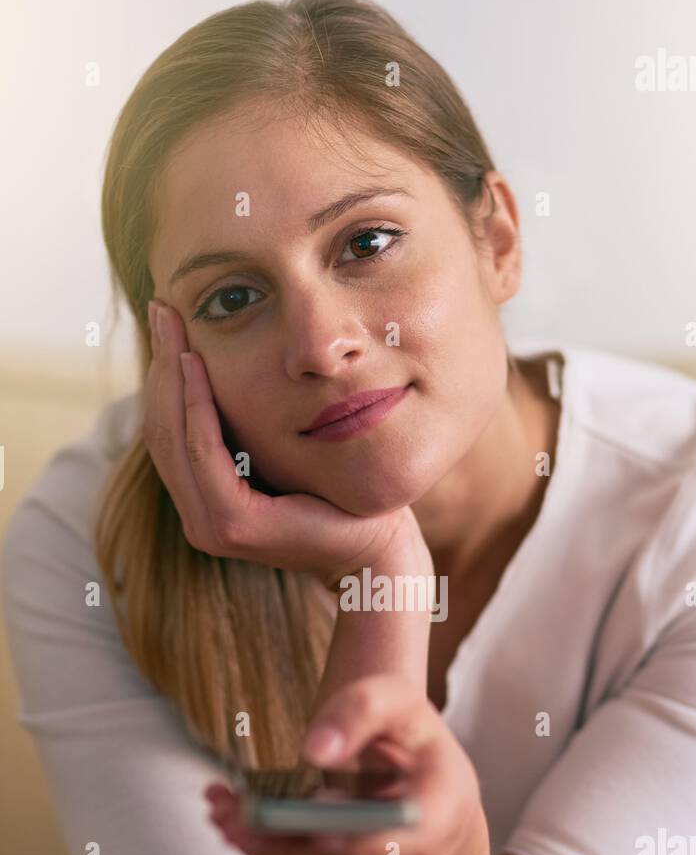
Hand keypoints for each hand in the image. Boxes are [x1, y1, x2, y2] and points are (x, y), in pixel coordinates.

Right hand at [144, 300, 426, 590]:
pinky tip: (196, 365)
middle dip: (160, 364)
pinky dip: (197, 406)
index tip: (166, 318)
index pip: (169, 431)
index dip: (162, 374)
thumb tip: (230, 363)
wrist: (377, 546)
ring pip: (174, 437)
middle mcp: (199, 518)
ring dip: (171, 377)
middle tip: (162, 308)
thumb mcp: (285, 451)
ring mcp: (210, 526)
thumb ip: (250, 426)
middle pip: (162, 429)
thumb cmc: (339, 494)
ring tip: (173, 326)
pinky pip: (203, 453)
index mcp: (205, 502)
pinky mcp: (232, 525)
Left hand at [203, 674, 485, 854]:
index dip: (358, 842)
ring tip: (225, 820)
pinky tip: (242, 835)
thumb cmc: (402, 731)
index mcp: (447, 805)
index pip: (409, 841)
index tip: (308, 823)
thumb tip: (316, 751)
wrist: (412, 768)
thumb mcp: (391, 699)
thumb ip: (358, 711)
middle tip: (233, 813)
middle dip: (288, 847)